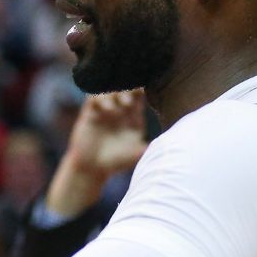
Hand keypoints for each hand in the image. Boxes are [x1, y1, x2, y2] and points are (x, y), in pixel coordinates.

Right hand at [43, 91, 146, 219]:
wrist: (91, 168)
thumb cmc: (116, 162)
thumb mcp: (135, 155)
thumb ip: (147, 147)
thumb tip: (165, 145)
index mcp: (134, 117)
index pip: (139, 96)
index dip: (141, 91)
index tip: (142, 94)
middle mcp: (120, 111)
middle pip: (125, 89)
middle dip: (127, 91)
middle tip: (127, 104)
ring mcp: (105, 110)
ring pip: (109, 89)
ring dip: (113, 94)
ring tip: (113, 110)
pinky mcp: (90, 113)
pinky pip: (94, 96)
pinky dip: (99, 98)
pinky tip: (104, 109)